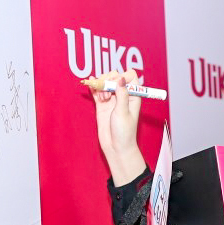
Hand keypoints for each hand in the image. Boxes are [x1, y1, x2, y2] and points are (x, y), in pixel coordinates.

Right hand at [92, 69, 145, 183]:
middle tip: (107, 94)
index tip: (117, 85)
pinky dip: (93, 87)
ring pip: (105, 83)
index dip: (122, 76)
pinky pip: (97, 92)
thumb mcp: (124, 112)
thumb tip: (120, 78)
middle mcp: (122, 95)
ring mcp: (111, 99)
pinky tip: (90, 83)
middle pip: (115, 77)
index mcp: (133, 95)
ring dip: (101, 86)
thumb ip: (122, 94)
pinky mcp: (102, 105)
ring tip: (102, 98)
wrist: (116, 147)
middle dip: (108, 81)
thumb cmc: (124, 132)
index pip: (130, 76)